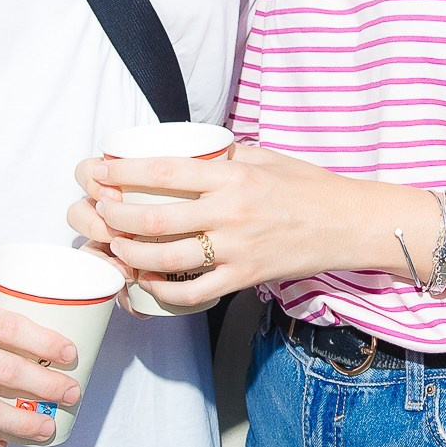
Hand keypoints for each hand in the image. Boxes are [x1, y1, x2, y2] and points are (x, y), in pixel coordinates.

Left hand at [68, 143, 404, 309]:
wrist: (348, 223)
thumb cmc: (307, 186)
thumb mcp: (264, 157)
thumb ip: (223, 157)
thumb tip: (186, 154)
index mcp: (232, 177)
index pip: (164, 172)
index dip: (123, 173)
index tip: (99, 171)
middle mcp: (230, 213)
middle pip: (155, 219)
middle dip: (115, 216)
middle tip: (97, 210)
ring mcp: (236, 250)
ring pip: (166, 259)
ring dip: (130, 254)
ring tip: (114, 245)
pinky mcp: (244, 278)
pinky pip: (193, 292)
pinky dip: (162, 290)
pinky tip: (146, 281)